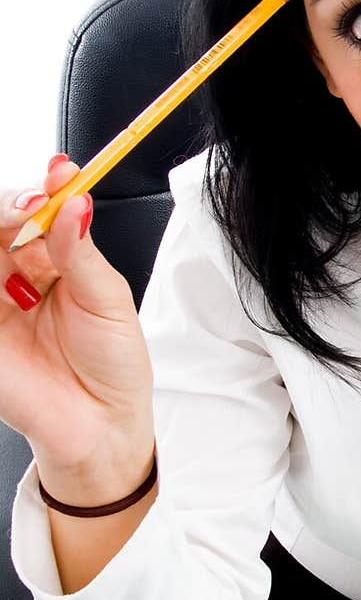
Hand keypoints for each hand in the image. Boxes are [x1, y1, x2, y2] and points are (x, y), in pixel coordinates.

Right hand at [0, 155, 154, 487]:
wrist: (100, 426)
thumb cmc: (112, 366)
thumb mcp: (108, 301)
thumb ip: (81, 252)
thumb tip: (74, 203)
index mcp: (52, 260)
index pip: (35, 210)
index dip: (43, 187)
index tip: (61, 173)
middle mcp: (15, 274)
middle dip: (11, 204)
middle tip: (33, 203)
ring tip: (20, 221)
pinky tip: (2, 264)